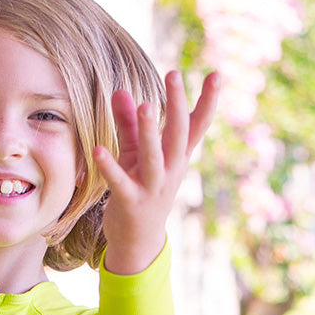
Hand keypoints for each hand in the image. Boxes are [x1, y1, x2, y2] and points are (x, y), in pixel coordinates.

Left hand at [94, 70, 219, 275]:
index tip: (217, 74)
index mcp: (176, 157)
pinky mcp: (130, 202)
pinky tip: (98, 149)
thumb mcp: (135, 154)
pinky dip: (109, 166)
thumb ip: (128, 123)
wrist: (138, 241)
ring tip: (146, 105)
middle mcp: (170, 171)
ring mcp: (152, 187)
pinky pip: (120, 182)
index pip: (196, 125)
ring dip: (150, 132)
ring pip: (154, 157)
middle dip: (176, 105)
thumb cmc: (139, 189)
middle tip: (175, 75)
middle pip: (178, 134)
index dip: (207, 101)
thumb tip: (120, 90)